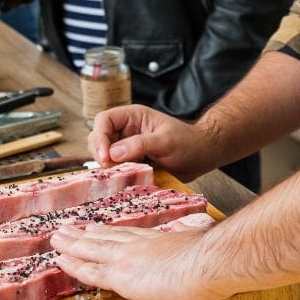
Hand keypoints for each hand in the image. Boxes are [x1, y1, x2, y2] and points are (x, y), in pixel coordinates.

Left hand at [51, 220, 230, 299]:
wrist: (208, 261)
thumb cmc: (212, 256)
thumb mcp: (199, 239)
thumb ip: (190, 236)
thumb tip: (193, 230)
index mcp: (157, 239)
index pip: (126, 235)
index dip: (108, 232)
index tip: (94, 227)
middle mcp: (138, 245)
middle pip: (104, 238)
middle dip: (83, 234)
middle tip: (66, 229)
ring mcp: (127, 259)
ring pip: (91, 250)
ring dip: (72, 244)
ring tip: (56, 238)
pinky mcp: (121, 276)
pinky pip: (91, 271)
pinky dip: (73, 265)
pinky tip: (61, 260)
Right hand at [88, 104, 222, 181]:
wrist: (201, 156)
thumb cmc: (187, 142)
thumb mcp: (165, 141)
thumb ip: (140, 144)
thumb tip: (113, 153)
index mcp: (132, 116)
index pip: (104, 120)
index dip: (100, 137)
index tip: (106, 157)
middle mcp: (126, 130)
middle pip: (98, 138)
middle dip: (100, 153)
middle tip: (110, 170)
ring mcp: (127, 147)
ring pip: (104, 155)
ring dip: (107, 166)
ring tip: (119, 176)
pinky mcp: (131, 163)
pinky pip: (115, 168)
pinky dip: (115, 175)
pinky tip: (122, 182)